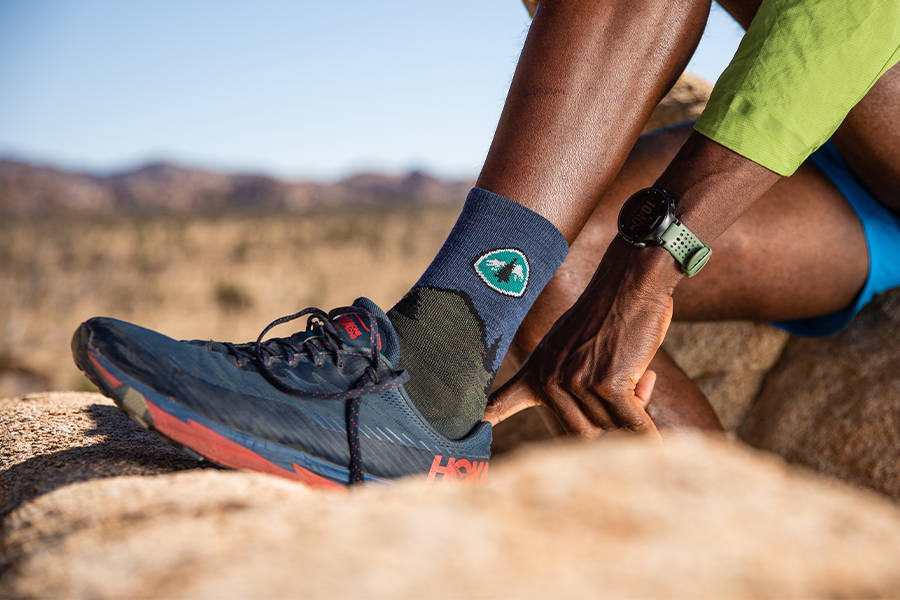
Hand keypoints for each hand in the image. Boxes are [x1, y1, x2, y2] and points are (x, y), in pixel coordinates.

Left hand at [486, 238, 678, 437]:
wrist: (631, 282)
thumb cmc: (607, 317)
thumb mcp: (568, 346)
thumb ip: (567, 387)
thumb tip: (589, 438)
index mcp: (535, 372)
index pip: (498, 405)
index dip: (480, 424)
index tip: (457, 439)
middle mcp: (550, 379)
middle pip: (581, 434)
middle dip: (610, 421)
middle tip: (628, 389)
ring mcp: (577, 381)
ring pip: (610, 427)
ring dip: (633, 411)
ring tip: (639, 374)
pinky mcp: (608, 382)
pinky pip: (633, 425)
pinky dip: (649, 435)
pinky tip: (659, 444)